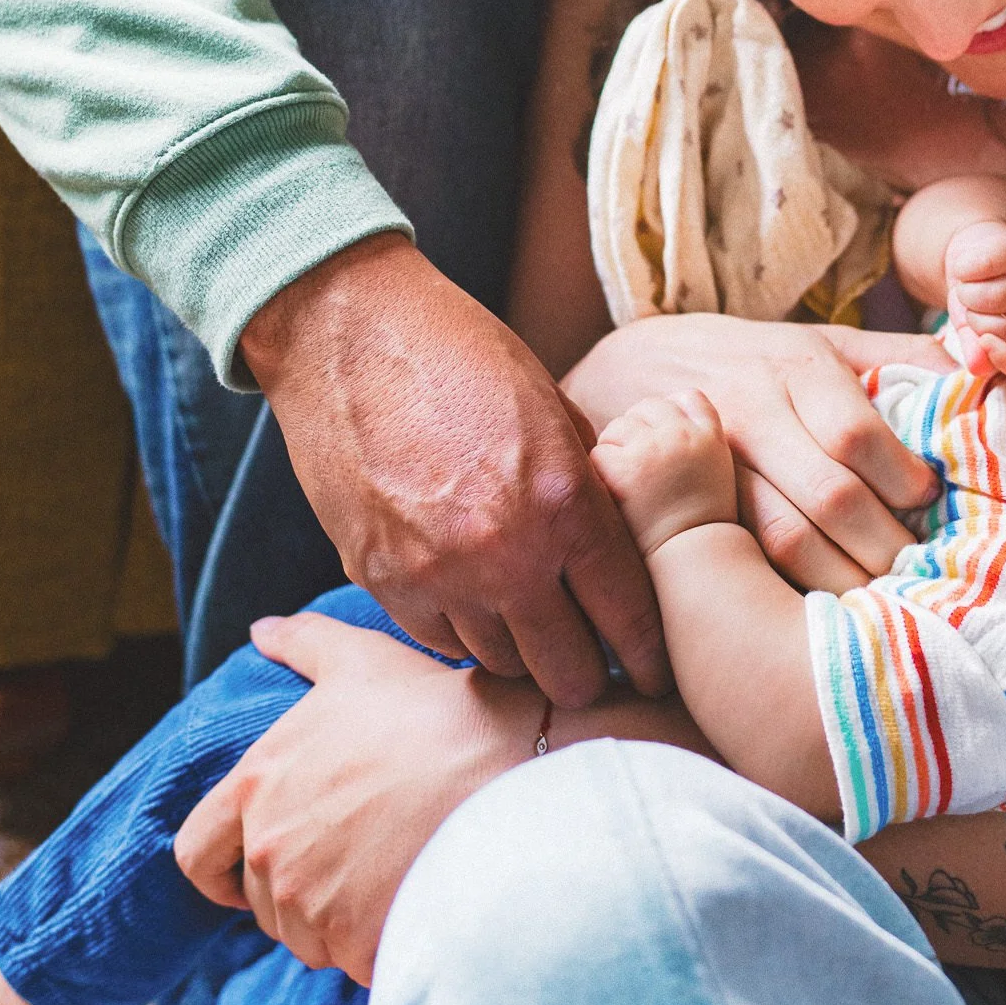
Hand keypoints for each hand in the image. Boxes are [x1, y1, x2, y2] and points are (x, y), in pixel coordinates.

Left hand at [174, 611, 547, 984]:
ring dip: (337, 918)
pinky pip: (353, 960)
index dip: (220, 865)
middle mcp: (271, 853)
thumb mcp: (363, 661)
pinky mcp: (356, 948)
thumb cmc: (434, 712)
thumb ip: (303, 644)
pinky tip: (416, 897)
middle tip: (357, 852)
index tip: (251, 863)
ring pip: (306, 937)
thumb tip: (262, 631)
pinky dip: (377, 942)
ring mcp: (311, 908)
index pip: (195, 855)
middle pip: (261, 900)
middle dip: (298, 886)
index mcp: (257, 787)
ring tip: (394, 868)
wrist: (511, 773)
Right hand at [238, 233, 665, 704]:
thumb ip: (586, 481)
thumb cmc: (461, 352)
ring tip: (531, 623)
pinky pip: (440, 641)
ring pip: (502, 664)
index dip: (649, 650)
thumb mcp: (552, 406)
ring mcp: (437, 575)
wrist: (349, 333)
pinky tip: (474, 600)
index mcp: (563, 502)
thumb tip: (618, 536)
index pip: (628, 613)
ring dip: (523, 650)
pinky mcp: (380, 581)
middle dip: (588, 671)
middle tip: (593, 657)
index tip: (655, 667)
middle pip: (567, 669)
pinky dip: (464, 631)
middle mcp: (505, 553)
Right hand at [564, 316, 933, 594]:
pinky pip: (743, 560)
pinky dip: (787, 593)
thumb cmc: (752, 362)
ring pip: (784, 540)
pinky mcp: (683, 508)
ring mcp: (712, 466)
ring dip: (843, 580)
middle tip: (924, 573)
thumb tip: (986, 372)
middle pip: (829, 497)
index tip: (932, 504)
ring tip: (883, 602)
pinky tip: (822, 612)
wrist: (632, 368)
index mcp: (796, 369)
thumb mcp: (821, 341)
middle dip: (884, 545)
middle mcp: (752, 415)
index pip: (858, 436)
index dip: (904, 479)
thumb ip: (899, 359)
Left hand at [593, 392, 740, 555]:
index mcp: (710, 436)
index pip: (686, 398)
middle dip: (638, 431)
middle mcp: (683, 436)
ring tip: (625, 483)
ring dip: (616, 448)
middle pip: (647, 408)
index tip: (662, 441)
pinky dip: (600, 471)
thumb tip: (668, 415)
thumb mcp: (717, 474)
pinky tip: (611, 495)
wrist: (694, 566)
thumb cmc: (703, 528)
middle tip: (636, 467)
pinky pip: (599, 453)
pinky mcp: (624, 470)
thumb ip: (698, 441)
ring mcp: (653, 450)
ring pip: (620, 426)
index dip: (669, 415)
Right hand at [943, 220, 1005, 377]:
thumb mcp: (972, 329)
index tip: (983, 342)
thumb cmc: (976, 296)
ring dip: (968, 294)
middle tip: (970, 307)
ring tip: (965, 288)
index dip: (1004, 356)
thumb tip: (977, 367)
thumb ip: (976, 349)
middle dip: (978, 320)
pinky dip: (965, 270)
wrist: (975, 253)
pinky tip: (965, 269)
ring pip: (999, 297)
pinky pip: (988, 266)